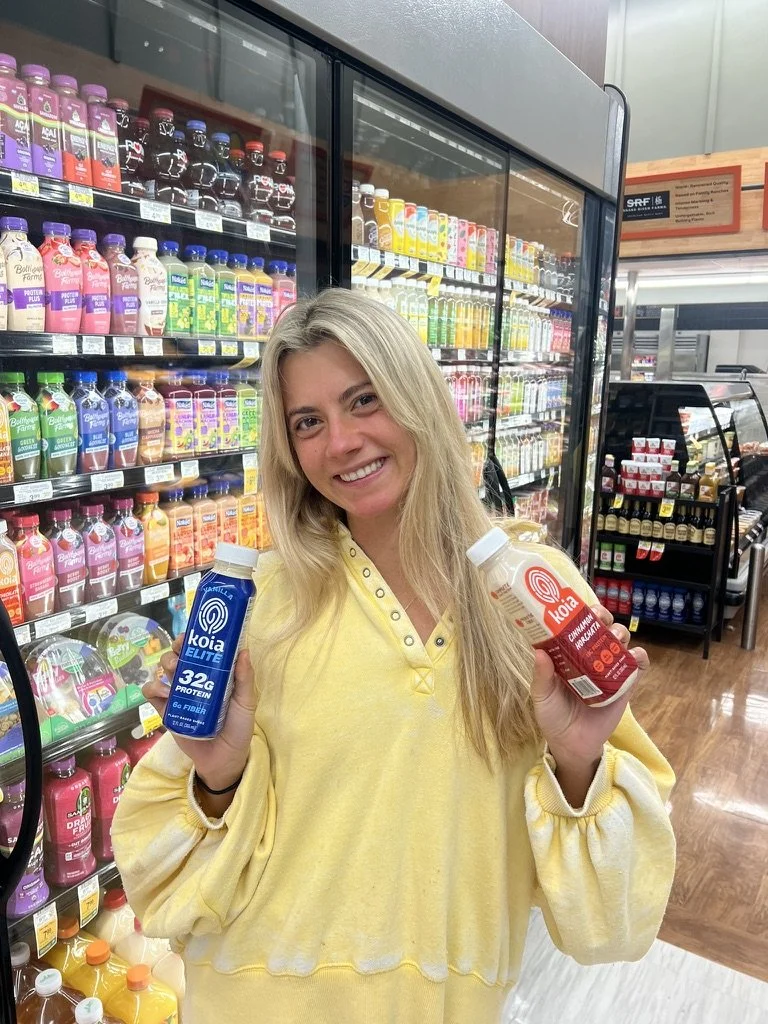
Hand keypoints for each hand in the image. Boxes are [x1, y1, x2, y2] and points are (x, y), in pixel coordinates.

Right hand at [144, 633, 256, 790]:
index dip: (191, 639)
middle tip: (179, 655)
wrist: (225, 760)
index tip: (190, 635)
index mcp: (212, 673)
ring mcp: (178, 695)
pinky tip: (164, 694)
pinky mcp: (167, 712)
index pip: (198, 649)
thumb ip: (245, 678)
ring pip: (162, 671)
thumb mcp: (246, 702)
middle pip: (177, 655)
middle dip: (175, 650)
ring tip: (173, 674)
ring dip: (163, 666)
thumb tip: (244, 650)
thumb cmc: (238, 728)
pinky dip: (153, 690)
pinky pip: (152, 695)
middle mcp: (193, 680)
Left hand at [531, 605, 648, 772]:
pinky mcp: (625, 684)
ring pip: (620, 641)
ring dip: (621, 633)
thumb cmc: (553, 716)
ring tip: (616, 639)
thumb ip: (542, 676)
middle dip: (603, 617)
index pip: (575, 625)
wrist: (573, 745)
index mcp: (567, 654)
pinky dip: (640, 657)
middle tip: (600, 619)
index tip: (579, 607)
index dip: (579, 612)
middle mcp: (588, 656)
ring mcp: (608, 669)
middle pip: (600, 627)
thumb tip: (538, 652)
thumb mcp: (542, 696)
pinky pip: (637, 666)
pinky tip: (634, 658)